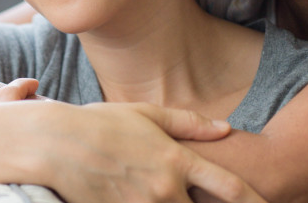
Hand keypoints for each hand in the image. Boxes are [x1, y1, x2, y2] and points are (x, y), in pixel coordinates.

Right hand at [28, 103, 260, 202]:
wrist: (52, 144)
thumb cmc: (98, 123)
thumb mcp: (145, 114)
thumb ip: (188, 122)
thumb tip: (225, 128)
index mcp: (176, 160)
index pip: (229, 188)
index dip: (255, 201)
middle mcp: (165, 190)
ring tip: (172, 198)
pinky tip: (148, 202)